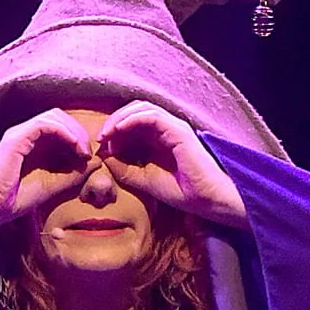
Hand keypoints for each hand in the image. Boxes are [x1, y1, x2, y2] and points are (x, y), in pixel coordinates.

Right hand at [0, 109, 92, 232]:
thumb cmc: (14, 201)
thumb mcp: (51, 186)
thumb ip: (71, 175)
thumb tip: (95, 163)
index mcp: (31, 143)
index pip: (59, 127)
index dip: (77, 136)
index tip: (88, 157)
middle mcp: (24, 134)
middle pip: (58, 117)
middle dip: (78, 131)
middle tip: (87, 152)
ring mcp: (19, 133)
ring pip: (54, 116)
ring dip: (73, 131)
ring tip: (82, 151)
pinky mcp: (16, 138)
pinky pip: (45, 124)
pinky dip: (63, 132)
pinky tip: (73, 147)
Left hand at [96, 101, 248, 228]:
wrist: (208, 200)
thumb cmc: (183, 192)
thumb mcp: (145, 180)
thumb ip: (125, 169)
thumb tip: (105, 156)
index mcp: (160, 138)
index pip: (133, 122)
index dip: (114, 130)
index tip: (103, 147)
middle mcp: (167, 128)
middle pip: (135, 111)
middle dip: (114, 121)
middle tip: (101, 137)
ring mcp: (173, 126)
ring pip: (141, 108)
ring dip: (120, 118)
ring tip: (107, 134)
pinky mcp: (178, 130)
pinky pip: (151, 116)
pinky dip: (132, 120)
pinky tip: (119, 130)